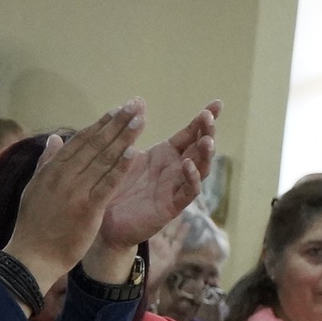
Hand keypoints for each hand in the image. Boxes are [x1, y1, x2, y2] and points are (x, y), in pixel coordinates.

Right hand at [0, 102, 143, 296]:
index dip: (100, 124)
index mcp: (52, 170)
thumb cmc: (32, 227)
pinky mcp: (87, 208)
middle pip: (95, 143)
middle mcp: (64, 175)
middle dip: (117, 123)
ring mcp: (75, 191)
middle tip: (135, 105)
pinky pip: (107, 183)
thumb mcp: (33, 189)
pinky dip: (121, 167)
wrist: (30, 257)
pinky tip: (135, 153)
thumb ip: (46, 163)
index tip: (116, 110)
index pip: (80, 141)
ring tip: (141, 120)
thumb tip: (54, 139)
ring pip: (104, 158)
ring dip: (124, 137)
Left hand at [98, 101, 220, 251]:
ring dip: (205, 155)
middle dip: (207, 132)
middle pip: (200, 148)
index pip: (190, 133)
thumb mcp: (124, 153)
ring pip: (201, 169)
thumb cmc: (116, 185)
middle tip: (208, 118)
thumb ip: (132, 131)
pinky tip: (187, 165)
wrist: (104, 220)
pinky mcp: (172, 206)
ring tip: (206, 141)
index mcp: (167, 154)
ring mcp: (176, 187)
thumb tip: (137, 100)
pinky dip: (191, 178)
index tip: (217, 103)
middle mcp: (176, 169)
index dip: (203, 119)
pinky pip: (188, 192)